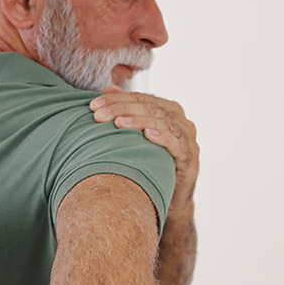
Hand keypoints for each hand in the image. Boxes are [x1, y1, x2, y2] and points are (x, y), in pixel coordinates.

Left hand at [90, 87, 198, 215]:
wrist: (169, 196)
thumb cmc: (152, 162)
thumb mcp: (137, 135)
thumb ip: (127, 110)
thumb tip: (108, 88)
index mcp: (168, 111)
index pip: (141, 98)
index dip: (117, 99)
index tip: (93, 105)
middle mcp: (180, 121)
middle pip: (150, 108)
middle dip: (122, 109)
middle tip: (99, 115)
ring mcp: (187, 139)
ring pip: (164, 122)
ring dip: (139, 121)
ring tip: (118, 123)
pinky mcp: (190, 159)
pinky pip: (178, 144)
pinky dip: (164, 137)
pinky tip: (148, 135)